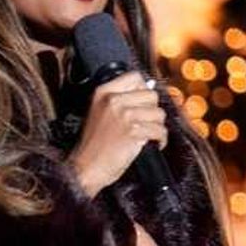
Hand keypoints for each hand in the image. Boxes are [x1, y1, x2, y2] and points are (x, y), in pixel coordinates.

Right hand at [66, 70, 166, 197]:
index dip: (144, 90)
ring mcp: (124, 115)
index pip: (135, 77)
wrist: (85, 168)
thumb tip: (147, 89)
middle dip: (153, 111)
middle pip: (151, 95)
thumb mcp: (98, 113)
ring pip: (158, 113)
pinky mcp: (134, 131)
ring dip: (158, 127)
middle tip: (146, 123)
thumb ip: (117, 100)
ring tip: (149, 135)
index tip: (144, 103)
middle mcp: (114, 100)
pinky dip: (160, 140)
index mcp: (103, 93)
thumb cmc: (92, 146)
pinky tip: (153, 144)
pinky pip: (159, 130)